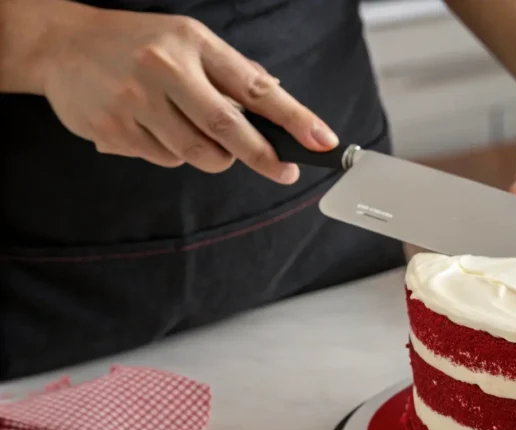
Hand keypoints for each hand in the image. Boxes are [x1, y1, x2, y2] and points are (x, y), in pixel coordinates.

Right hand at [39, 4, 337, 183]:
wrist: (61, 43)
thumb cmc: (138, 43)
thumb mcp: (188, 40)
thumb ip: (232, 72)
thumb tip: (279, 99)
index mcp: (193, 43)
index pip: (255, 88)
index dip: (294, 118)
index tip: (322, 141)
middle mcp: (165, 70)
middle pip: (228, 130)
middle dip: (263, 157)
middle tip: (284, 171)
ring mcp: (136, 101)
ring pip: (196, 153)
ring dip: (211, 155)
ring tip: (194, 131)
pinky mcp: (114, 129)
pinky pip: (163, 159)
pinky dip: (170, 152)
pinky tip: (152, 126)